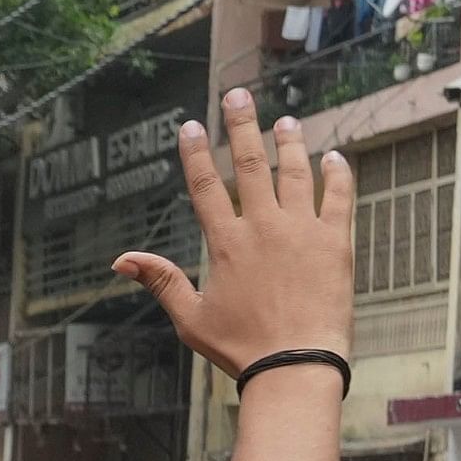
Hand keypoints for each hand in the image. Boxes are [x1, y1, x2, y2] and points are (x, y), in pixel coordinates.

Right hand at [117, 88, 354, 375]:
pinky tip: (334, 157)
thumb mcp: (190, 318)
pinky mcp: (336, 242)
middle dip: (241, 125)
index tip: (190, 125)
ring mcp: (302, 230)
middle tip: (237, 95)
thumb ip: (160, 280)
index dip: (195, 154)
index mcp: (226, 244)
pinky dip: (337, 175)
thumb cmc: (240, 348)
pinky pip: (339, 197)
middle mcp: (263, 227)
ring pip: (295, 173)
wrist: (296, 365)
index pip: (205, 187)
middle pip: (249, 164)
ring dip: (290, 143)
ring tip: (286, 121)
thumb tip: (121, 260)